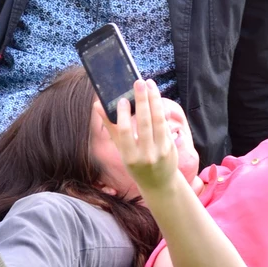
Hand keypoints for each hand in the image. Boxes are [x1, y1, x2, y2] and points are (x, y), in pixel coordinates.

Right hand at [96, 79, 177, 193]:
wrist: (159, 183)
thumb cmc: (136, 163)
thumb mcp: (121, 150)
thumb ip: (111, 127)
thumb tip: (97, 106)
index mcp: (129, 156)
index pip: (125, 132)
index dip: (123, 115)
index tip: (122, 99)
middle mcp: (145, 155)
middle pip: (144, 123)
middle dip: (142, 100)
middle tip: (139, 83)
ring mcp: (160, 151)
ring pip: (157, 120)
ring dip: (154, 100)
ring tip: (150, 84)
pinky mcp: (170, 147)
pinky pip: (165, 124)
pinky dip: (160, 110)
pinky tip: (156, 98)